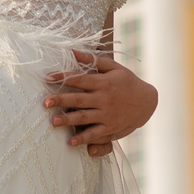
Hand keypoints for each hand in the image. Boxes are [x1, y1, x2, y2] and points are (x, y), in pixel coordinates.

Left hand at [42, 51, 157, 157]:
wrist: (147, 102)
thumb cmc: (127, 81)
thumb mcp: (113, 67)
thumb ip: (92, 60)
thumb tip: (72, 51)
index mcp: (103, 83)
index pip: (80, 79)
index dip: (63, 78)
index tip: (47, 77)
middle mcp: (104, 99)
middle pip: (79, 100)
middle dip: (61, 101)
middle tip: (45, 102)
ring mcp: (107, 115)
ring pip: (84, 118)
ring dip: (68, 120)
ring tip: (53, 121)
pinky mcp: (110, 128)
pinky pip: (95, 134)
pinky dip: (84, 138)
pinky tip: (71, 142)